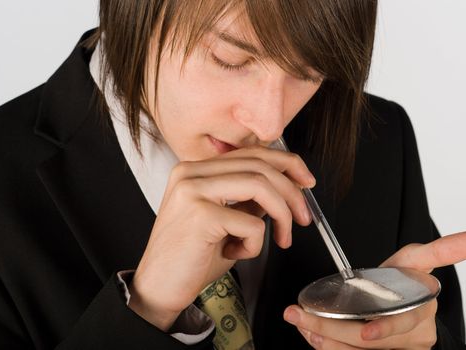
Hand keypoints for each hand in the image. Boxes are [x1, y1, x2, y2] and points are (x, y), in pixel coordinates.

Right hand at [128, 146, 315, 329]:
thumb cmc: (192, 258)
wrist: (159, 289)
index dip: (287, 164)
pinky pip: (251, 223)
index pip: (251, 153)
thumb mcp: (227, 221)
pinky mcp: (199, 214)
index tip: (306, 182)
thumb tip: (285, 188)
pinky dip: (256, 243)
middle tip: (304, 217)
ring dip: (282, 215)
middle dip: (292, 192)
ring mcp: (193, 190)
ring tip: (282, 239)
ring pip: (260, 185)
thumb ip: (249, 200)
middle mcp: (191, 172)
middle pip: (260, 165)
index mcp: (196, 169)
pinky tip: (238, 253)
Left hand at [284, 231, 465, 348]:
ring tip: (302, 325)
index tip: (366, 331)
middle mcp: (409, 337)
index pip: (404, 323)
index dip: (385, 329)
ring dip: (325, 342)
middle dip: (332, 331)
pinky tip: (312, 335)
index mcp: (419, 312)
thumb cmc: (405, 281)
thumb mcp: (418, 261)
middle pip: (369, 342)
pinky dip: (328, 348)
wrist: (400, 302)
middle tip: (301, 317)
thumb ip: (440, 251)